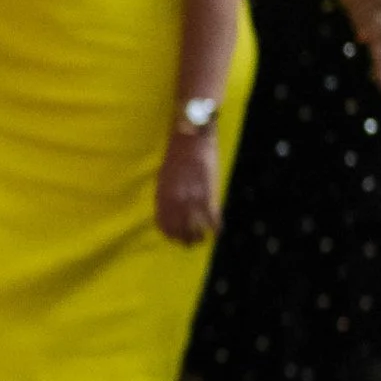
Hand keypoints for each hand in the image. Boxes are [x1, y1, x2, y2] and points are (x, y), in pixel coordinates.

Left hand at [154, 123, 221, 244]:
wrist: (191, 136)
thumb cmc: (177, 154)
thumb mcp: (164, 175)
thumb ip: (166, 194)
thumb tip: (169, 210)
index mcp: (163, 195)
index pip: (164, 224)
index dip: (169, 234)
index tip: (174, 238)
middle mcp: (175, 200)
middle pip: (180, 230)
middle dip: (185, 240)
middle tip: (190, 243)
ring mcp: (192, 197)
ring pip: (196, 228)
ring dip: (199, 237)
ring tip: (202, 240)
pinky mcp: (208, 192)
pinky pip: (213, 217)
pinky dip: (216, 227)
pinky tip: (217, 231)